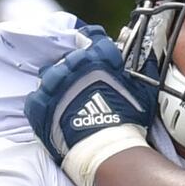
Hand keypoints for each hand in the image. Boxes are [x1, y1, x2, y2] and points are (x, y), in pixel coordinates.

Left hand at [28, 34, 159, 185]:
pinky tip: (54, 111)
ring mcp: (53, 85)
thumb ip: (137, 71)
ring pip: (49, 75)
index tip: (93, 49)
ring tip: (66, 98)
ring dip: (57, 84)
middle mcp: (72, 66)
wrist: (107, 148)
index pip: (92, 37)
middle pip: (68, 57)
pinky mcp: (39, 105)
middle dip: (74, 67)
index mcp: (96, 58)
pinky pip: (36, 98)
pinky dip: (44, 103)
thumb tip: (148, 58)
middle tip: (82, 82)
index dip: (92, 42)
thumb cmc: (127, 120)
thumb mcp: (140, 90)